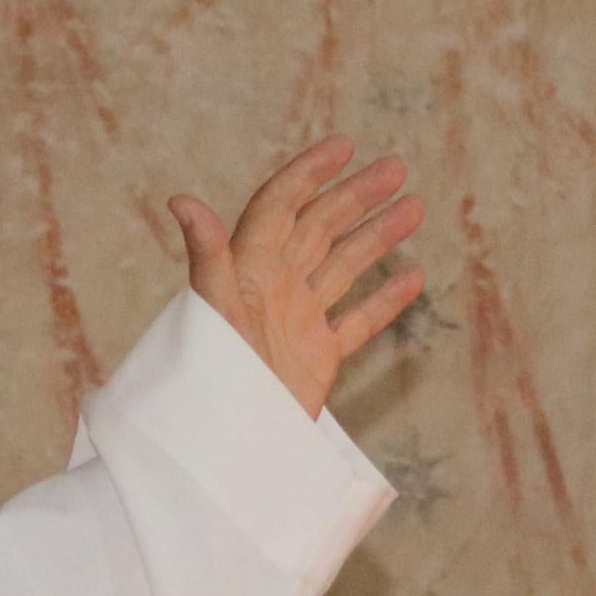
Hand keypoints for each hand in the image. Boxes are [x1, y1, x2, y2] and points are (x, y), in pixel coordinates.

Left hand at [169, 139, 425, 418]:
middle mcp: (273, 287)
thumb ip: (206, 256)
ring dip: (378, 236)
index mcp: (246, 269)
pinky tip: (414, 276)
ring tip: (415, 207)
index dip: (309, 174)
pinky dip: (385, 298)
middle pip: (320, 227)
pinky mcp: (316, 358)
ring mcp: (297, 321)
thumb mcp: (212, 311)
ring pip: (343, 265)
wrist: (228, 448)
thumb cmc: (212, 379)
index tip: (345, 146)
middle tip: (397, 168)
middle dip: (357, 196)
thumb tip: (181, 200)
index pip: (280, 206)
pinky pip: (357, 320)